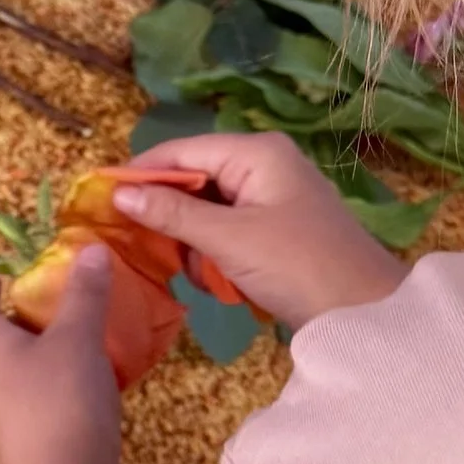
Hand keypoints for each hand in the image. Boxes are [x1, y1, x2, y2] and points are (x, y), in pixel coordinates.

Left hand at [0, 247, 123, 463]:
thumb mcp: (79, 336)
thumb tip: (89, 249)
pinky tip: (77, 384)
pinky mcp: (16, 442)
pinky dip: (44, 383)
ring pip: (6, 372)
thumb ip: (84, 293)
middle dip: (10, 318)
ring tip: (65, 338)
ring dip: (30, 353)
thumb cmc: (61, 399)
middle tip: (39, 301)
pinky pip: (25, 399)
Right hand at [115, 133, 405, 329]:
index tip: (99, 198)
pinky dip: (213, 247)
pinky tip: (207, 273)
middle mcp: (266, 162)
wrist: (365, 312)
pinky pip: (230, 225)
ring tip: (174, 262)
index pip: (182, 151)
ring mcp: (275, 194)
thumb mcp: (229, 240)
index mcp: (256, 152)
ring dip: (190, 234)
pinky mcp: (280, 225)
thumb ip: (173, 215)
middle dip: (165, 208)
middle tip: (130, 238)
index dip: (140, 173)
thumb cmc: (297, 266)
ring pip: (210, 204)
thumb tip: (119, 194)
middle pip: (195, 175)